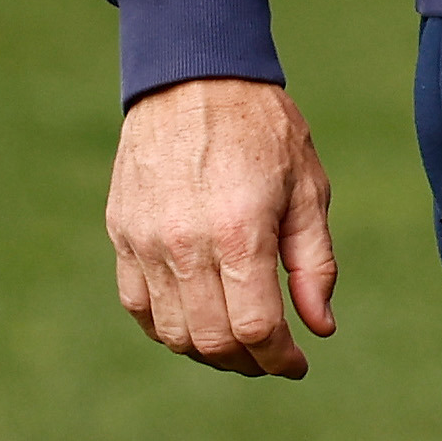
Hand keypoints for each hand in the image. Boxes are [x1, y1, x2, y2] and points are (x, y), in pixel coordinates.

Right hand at [106, 76, 336, 378]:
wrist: (193, 77)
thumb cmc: (262, 129)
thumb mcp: (307, 188)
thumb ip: (314, 263)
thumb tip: (320, 327)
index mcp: (239, 232)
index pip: (254, 328)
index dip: (279, 358)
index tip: (297, 363)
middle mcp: (185, 245)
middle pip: (210, 341)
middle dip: (247, 361)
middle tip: (271, 356)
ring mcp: (145, 242)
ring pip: (172, 333)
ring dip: (208, 350)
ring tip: (238, 341)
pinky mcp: (121, 235)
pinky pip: (138, 306)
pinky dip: (168, 327)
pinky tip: (197, 319)